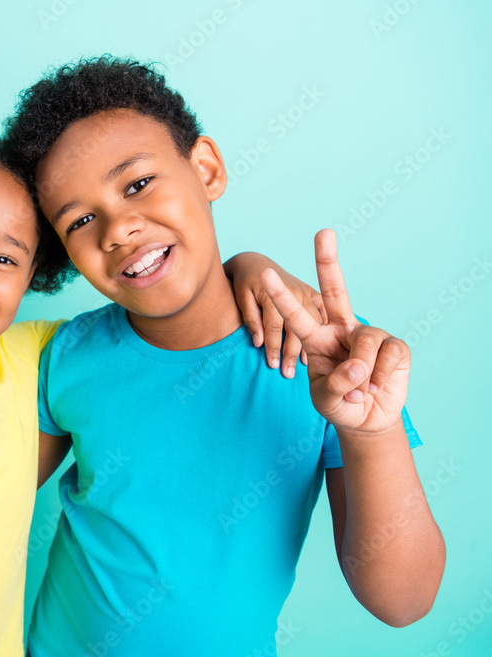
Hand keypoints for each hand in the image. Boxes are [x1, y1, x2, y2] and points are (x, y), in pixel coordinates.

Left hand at [225, 252, 325, 376]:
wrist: (256, 263)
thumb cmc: (244, 282)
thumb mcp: (241, 298)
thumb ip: (251, 320)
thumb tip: (258, 342)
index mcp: (273, 293)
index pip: (274, 327)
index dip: (273, 348)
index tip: (272, 366)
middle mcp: (294, 292)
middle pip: (296, 329)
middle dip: (291, 353)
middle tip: (287, 374)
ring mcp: (307, 292)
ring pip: (312, 324)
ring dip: (308, 346)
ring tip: (303, 368)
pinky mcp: (313, 293)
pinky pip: (321, 315)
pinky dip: (321, 332)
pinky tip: (317, 349)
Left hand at [259, 229, 409, 434]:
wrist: (368, 419)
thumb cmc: (340, 404)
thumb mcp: (325, 398)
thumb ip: (335, 383)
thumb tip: (358, 367)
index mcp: (317, 337)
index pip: (296, 313)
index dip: (281, 294)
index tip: (265, 272)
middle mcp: (342, 329)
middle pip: (335, 290)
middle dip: (328, 261)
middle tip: (323, 232)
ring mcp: (370, 335)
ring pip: (364, 341)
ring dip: (360, 372)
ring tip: (358, 391)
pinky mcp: (395, 347)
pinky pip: (387, 356)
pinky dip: (379, 377)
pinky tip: (376, 387)